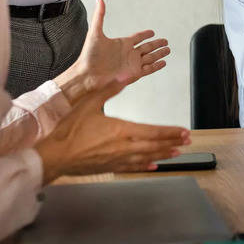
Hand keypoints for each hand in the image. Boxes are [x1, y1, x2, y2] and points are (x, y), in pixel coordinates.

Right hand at [35, 79, 191, 182]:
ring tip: (177, 152)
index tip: (183, 131)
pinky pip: (133, 167)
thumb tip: (124, 76)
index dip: (170, 132)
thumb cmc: (70, 131)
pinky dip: (146, 166)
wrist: (56, 156)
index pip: (153, 131)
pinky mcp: (111, 167)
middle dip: (172, 142)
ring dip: (163, 154)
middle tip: (187, 141)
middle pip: (154, 145)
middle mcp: (124, 147)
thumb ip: (109, 89)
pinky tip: (154, 166)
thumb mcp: (89, 104)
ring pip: (147, 157)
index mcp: (121, 130)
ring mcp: (118, 159)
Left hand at [55, 0, 170, 103]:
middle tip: (165, 41)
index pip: (137, 38)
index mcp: (121, 44)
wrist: (88, 76)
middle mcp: (128, 54)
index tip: (152, 32)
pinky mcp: (135, 74)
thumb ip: (100, 15)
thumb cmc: (89, 56)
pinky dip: (157, 66)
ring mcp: (132, 64)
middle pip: (147, 47)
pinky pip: (149, 69)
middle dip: (157, 44)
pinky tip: (164, 62)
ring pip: (151, 57)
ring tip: (168, 50)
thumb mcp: (95, 33)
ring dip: (160, 53)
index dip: (145, 35)